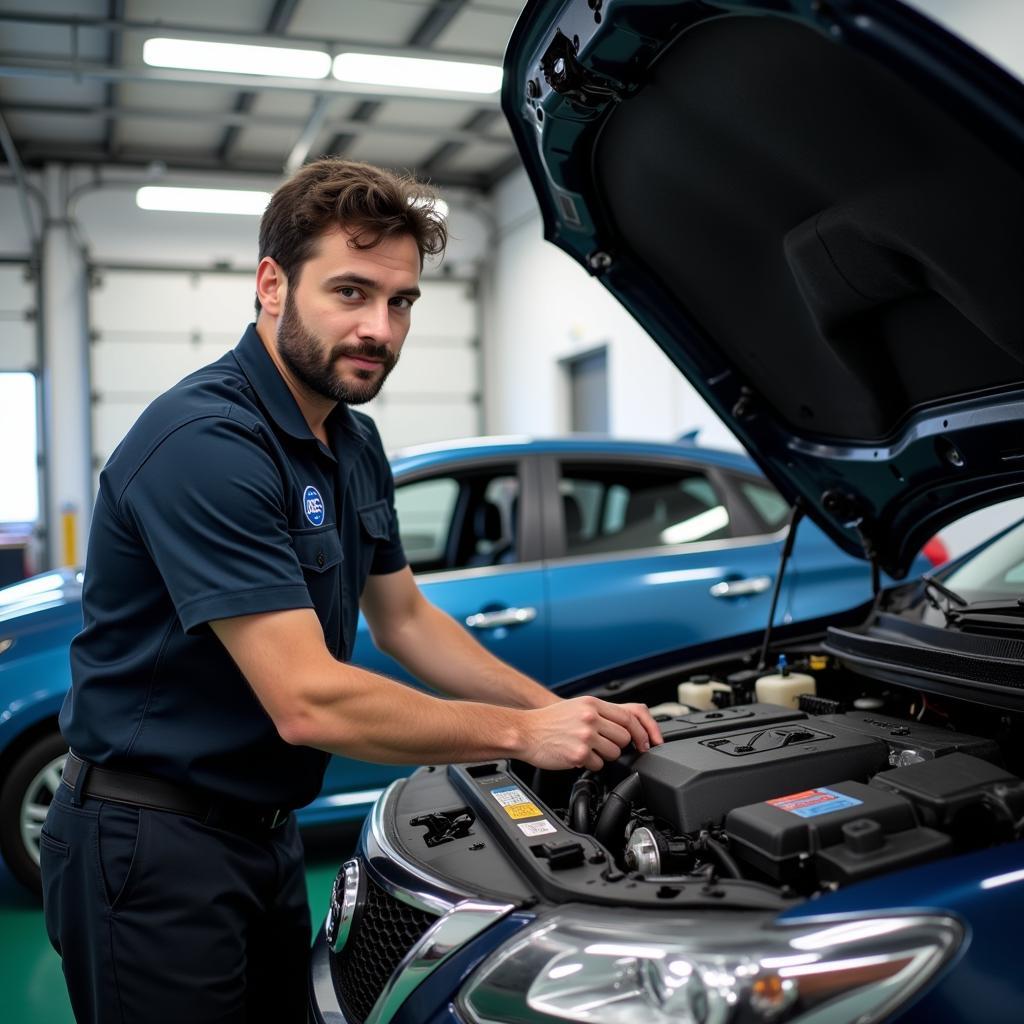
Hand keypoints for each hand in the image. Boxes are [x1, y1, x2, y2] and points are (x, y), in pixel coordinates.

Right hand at [516, 696, 663, 770]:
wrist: (524, 731)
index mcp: (592, 704)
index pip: (629, 718)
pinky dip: (590, 765)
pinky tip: (577, 756)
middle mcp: (590, 718)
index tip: (645, 743)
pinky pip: (598, 765)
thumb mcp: (577, 707)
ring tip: (588, 751)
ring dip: (604, 757)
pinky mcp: (579, 754)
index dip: (641, 733)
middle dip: (618, 746)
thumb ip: (600, 713)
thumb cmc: (549, 721)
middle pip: (624, 738)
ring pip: (614, 753)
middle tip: (603, 746)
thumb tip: (625, 726)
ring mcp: (585, 736)